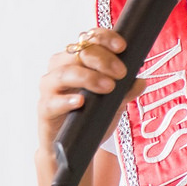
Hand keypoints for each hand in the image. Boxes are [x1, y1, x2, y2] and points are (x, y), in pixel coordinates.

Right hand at [36, 28, 145, 169]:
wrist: (72, 147)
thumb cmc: (90, 117)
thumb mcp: (114, 102)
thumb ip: (126, 90)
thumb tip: (141, 81)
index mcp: (77, 59)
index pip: (89, 38)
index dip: (105, 38)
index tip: (122, 47)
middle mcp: (61, 67)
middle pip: (79, 52)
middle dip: (103, 60)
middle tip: (121, 73)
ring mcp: (50, 87)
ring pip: (65, 72)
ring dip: (88, 77)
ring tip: (108, 86)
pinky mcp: (45, 108)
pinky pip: (53, 101)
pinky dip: (67, 100)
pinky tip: (80, 102)